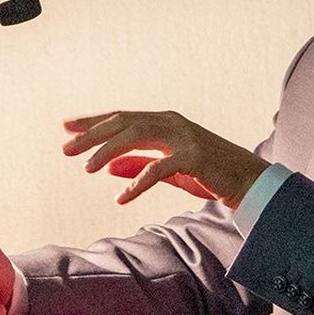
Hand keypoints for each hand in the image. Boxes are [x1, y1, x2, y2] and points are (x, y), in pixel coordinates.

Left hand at [63, 111, 268, 207]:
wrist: (248, 181)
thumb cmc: (209, 173)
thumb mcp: (169, 169)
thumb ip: (139, 165)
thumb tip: (108, 167)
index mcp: (165, 122)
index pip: (122, 118)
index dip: (94, 121)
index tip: (67, 127)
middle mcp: (172, 123)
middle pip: (123, 123)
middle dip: (92, 135)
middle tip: (65, 148)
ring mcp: (184, 137)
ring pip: (136, 136)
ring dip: (109, 151)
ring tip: (87, 168)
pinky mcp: (194, 157)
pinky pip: (159, 168)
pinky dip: (138, 182)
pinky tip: (122, 196)